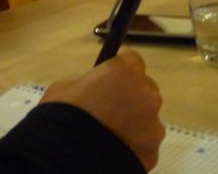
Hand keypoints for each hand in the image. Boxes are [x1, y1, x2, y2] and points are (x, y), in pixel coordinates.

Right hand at [41, 49, 163, 169]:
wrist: (70, 157)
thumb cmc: (64, 113)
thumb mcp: (67, 87)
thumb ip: (88, 83)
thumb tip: (93, 90)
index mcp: (124, 72)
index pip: (131, 59)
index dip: (120, 67)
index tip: (110, 76)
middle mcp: (146, 94)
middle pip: (144, 88)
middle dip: (130, 94)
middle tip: (108, 107)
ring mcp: (153, 125)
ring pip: (147, 117)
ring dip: (133, 120)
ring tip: (110, 133)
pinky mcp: (153, 152)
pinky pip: (144, 142)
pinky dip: (133, 144)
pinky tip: (113, 148)